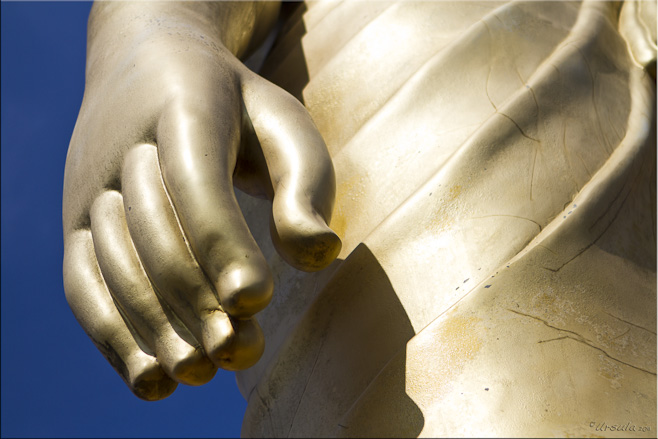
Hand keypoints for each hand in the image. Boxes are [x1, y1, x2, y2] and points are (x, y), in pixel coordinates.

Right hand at [63, 1, 339, 400]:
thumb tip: (320, 254)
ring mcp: (90, 186)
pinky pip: (83, 284)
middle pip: (154, 231)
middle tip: (241, 350)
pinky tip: (154, 378)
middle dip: (197, 298)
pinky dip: (113, 336)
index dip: (222, 241)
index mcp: (182, 104)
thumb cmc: (238, 108)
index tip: (256, 299)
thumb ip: (304, 182)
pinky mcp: (75, 223)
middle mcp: (122, 145)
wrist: (149, 69)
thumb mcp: (283, 124)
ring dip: (156, 327)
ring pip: (114, 264)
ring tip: (201, 371)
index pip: (195, 179)